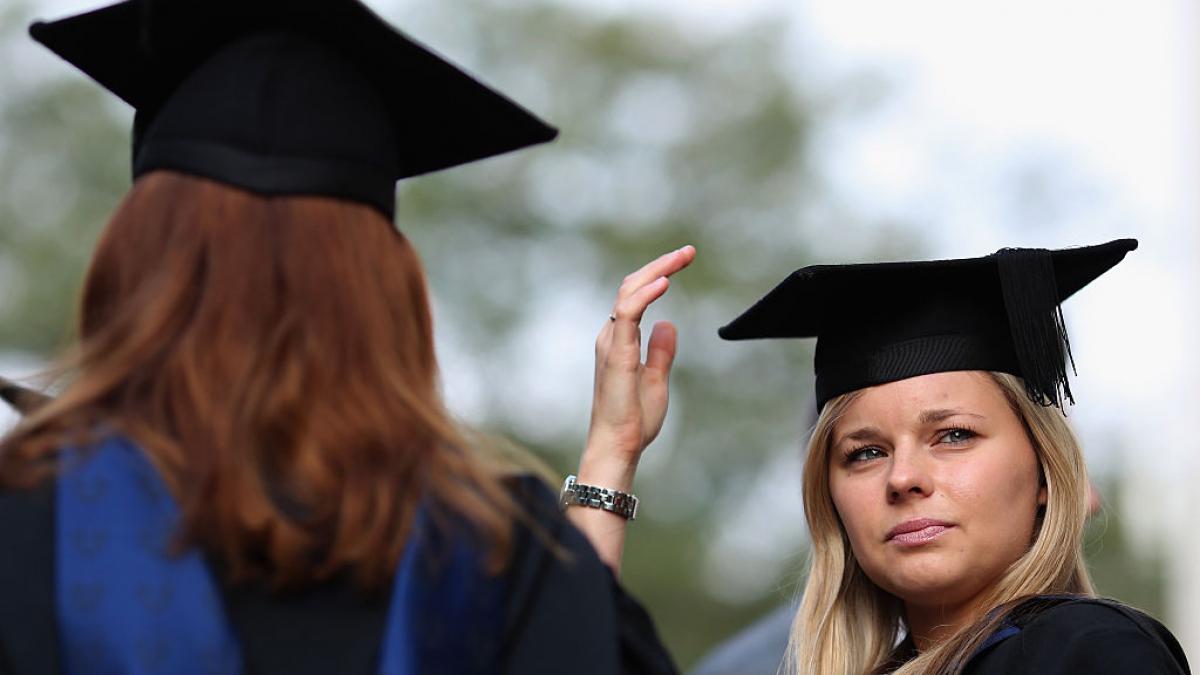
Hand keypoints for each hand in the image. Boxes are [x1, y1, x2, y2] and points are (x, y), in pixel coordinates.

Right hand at [581, 245, 695, 487]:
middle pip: (631, 286)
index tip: (683, 261)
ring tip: (680, 258)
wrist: (619, 445)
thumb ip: (661, 351)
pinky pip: (628, 312)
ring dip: (656, 271)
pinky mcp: (617, 352)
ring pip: (628, 292)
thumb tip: (668, 323)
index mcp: (620, 341)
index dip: (658, 275)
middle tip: (687, 251)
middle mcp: (611, 336)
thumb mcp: (656, 380)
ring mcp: (611, 342)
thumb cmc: (634, 420)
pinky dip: (645, 294)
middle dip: (660, 265)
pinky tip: (665, 282)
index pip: (636, 296)